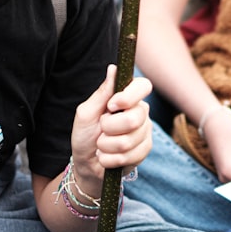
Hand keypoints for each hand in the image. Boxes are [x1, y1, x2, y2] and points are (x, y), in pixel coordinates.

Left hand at [69, 65, 151, 189]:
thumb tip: (114, 68)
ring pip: (128, 140)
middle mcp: (140, 112)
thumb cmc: (85, 134)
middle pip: (134, 118)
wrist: (86, 163)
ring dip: (106, 146)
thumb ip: (102, 93)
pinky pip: (129, 156)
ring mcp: (145, 132)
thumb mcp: (87, 112)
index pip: (143, 86)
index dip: (129, 96)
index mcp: (128, 97)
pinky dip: (110, 158)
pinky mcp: (144, 151)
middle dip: (109, 128)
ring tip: (102, 145)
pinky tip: (108, 156)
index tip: (111, 105)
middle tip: (101, 129)